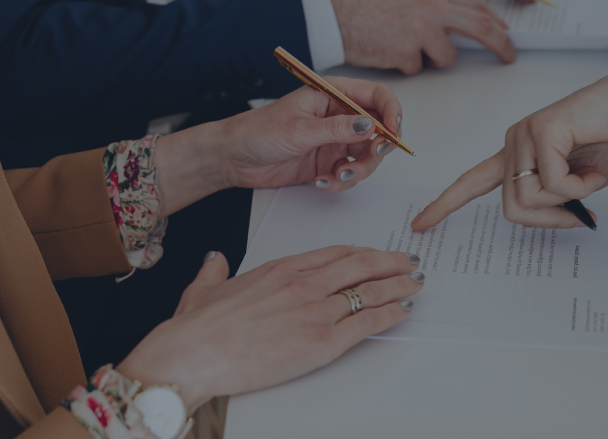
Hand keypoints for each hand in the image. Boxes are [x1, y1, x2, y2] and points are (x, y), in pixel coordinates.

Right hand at [117, 246, 423, 408]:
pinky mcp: (322, 342)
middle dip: (389, 262)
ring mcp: (315, 311)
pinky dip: (390, 315)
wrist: (193, 354)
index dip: (361, 252)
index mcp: (281, 268)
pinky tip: (403, 311)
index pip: (334, 253)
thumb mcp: (204, 288)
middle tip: (407, 261)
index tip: (375, 253)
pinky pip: (367, 324)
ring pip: (370, 291)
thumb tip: (215, 260)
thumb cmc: (197, 328)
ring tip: (415, 282)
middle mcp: (303, 284)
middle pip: (360, 265)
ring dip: (398, 285)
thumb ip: (215, 271)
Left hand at [154, 77, 401, 215]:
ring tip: (338, 177)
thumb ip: (337, 129)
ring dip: (359, 170)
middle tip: (370, 158)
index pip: (377, 96)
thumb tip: (370, 126)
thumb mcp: (299, 129)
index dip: (392, 112)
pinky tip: (322, 182)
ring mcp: (334, 141)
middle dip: (379, 148)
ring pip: (367, 156)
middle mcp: (339, 117)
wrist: (233, 158)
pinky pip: (349, 173)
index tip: (393, 132)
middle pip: (378, 130)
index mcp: (333, 95)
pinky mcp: (328, 162)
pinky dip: (341, 182)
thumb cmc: (257, 131)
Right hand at [328, 0, 514, 74]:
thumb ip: (440, 5)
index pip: (478, 6)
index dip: (497, 23)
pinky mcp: (407, 51)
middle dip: (501, 44)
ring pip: (448, 57)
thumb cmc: (370, 7)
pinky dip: (408, 66)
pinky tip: (390, 51)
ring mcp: (421, 29)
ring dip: (433, 60)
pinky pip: (420, 68)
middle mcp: (433, 6)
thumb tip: (468, 24)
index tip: (506, 35)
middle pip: (481, 27)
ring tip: (405, 47)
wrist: (338, 15)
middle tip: (509, 56)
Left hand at [411, 71, 607, 230]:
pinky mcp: (541, 130)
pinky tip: (594, 168)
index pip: (472, 182)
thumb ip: (555, 200)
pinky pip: (552, 182)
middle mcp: (514, 142)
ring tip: (590, 177)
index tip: (421, 224)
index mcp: (517, 154)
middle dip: (550, 218)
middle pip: (512, 209)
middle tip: (582, 209)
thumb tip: (557, 219)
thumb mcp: (579, 184)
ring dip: (568, 200)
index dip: (446, 204)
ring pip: (529, 198)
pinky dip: (581, 186)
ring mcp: (524, 134)